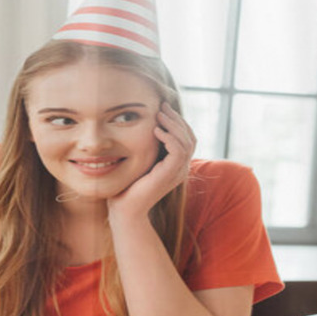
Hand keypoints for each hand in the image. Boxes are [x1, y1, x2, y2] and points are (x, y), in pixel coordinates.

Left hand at [107, 102, 196, 220]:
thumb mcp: (141, 161)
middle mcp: (181, 169)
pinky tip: (156, 130)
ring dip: (173, 125)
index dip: (178, 122)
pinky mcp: (170, 175)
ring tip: (159, 115)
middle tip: (162, 106)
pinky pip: (178, 151)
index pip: (187, 139)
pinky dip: (170, 138)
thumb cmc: (128, 186)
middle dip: (177, 119)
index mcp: (176, 166)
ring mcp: (177, 173)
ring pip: (187, 142)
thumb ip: (148, 147)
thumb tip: (145, 126)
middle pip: (191, 138)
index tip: (163, 108)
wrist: (125, 209)